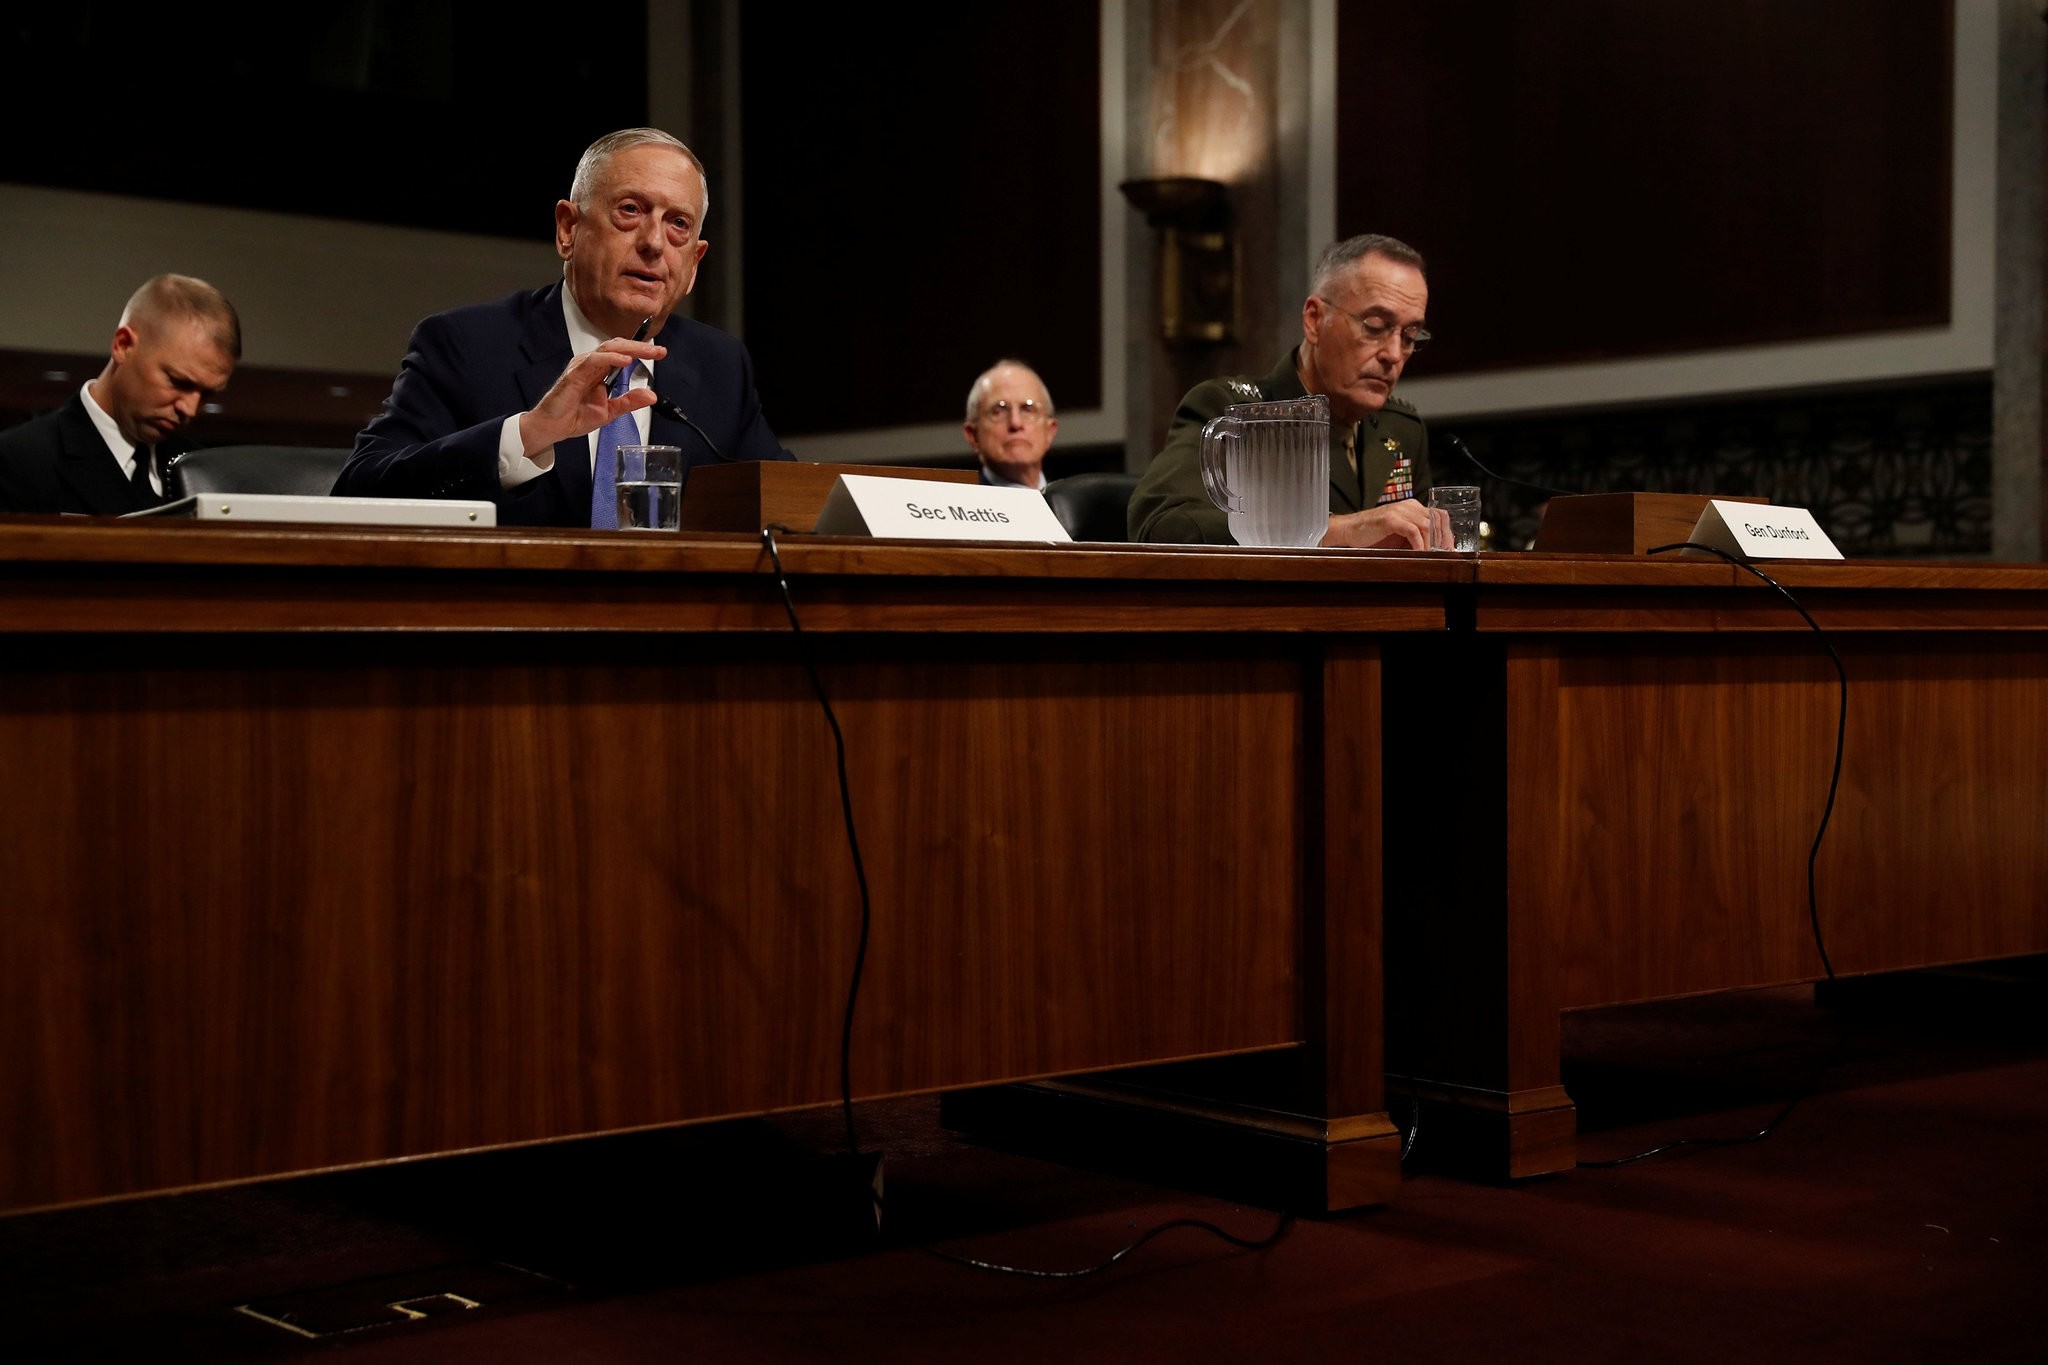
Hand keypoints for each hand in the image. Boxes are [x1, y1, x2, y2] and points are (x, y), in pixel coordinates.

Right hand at [515, 339, 667, 465]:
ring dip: (630, 349)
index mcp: (599, 370)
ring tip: (647, 352)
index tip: (660, 353)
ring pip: (608, 349)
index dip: (641, 351)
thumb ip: (629, 402)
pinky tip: (626, 361)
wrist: (552, 428)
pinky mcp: (574, 374)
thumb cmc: (574, 416)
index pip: (623, 353)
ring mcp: (582, 367)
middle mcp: (591, 364)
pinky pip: (594, 361)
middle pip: (618, 346)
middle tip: (659, 351)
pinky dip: (610, 358)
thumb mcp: (610, 411)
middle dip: (640, 346)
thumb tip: (651, 395)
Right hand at [1320, 500, 1442, 549]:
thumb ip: (1416, 539)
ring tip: (1432, 556)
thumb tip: (1434, 553)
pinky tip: (1419, 553)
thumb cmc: (1373, 536)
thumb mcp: (1399, 537)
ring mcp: (1399, 511)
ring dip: (1432, 543)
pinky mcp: (1390, 519)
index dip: (1446, 533)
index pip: (1438, 516)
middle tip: (1445, 555)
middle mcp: (1409, 506)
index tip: (1449, 549)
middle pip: (1436, 520)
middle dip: (1443, 539)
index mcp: (1412, 508)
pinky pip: (1412, 531)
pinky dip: (1419, 544)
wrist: (1349, 531)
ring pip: (1427, 525)